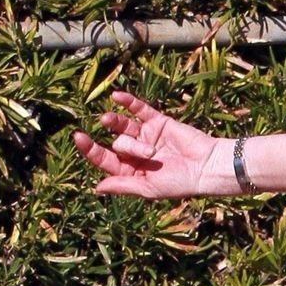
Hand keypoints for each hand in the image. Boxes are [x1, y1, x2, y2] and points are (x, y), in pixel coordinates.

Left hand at [71, 89, 232, 198]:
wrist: (206, 166)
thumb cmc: (180, 183)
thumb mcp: (149, 188)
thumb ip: (123, 186)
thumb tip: (96, 188)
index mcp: (133, 172)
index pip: (106, 161)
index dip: (91, 150)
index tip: (79, 137)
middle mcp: (137, 154)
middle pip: (117, 144)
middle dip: (127, 146)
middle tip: (149, 153)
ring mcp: (147, 136)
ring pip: (124, 127)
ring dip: (115, 122)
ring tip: (108, 119)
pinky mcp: (158, 122)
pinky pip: (139, 110)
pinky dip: (128, 102)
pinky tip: (116, 96)